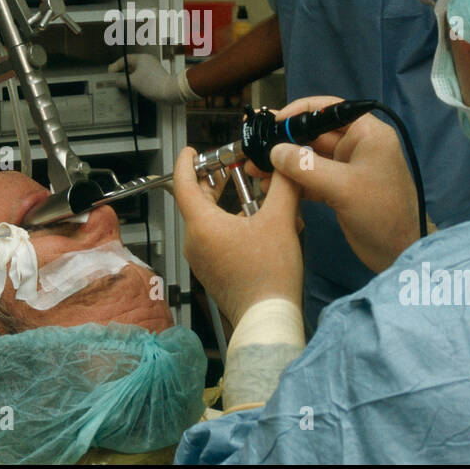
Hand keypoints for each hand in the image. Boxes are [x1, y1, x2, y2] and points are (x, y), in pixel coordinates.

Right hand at [108, 55, 199, 103]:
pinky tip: (132, 89)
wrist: (170, 92)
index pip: (125, 59)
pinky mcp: (156, 77)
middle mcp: (147, 61)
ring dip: (129, 78)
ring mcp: (152, 69)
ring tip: (121, 85)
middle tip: (114, 79)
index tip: (110, 74)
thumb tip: (118, 81)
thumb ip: (122, 81)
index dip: (116, 66)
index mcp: (141, 58)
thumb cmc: (151, 84)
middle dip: (122, 72)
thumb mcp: (133, 82)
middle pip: (130, 65)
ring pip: (136, 72)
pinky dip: (136, 82)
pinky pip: (142, 77)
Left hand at [173, 146, 302, 325]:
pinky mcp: (211, 270)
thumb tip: (287, 164)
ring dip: (224, 203)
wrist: (267, 318)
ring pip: (206, 220)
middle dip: (211, 180)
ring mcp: (200, 258)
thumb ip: (284, 185)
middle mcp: (194, 241)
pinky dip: (227, 223)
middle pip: (195, 201)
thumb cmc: (269, 274)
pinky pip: (213, 238)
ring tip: (250, 194)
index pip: (182, 184)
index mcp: (201, 225)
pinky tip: (253, 223)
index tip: (190, 150)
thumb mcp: (281, 220)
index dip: (185, 162)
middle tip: (229, 166)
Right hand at [258, 96, 420, 273]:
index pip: (329, 109)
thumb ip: (306, 166)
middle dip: (284, 142)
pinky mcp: (339, 188)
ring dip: (284, 164)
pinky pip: (311, 177)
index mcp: (366, 134)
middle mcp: (357, 146)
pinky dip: (292, 181)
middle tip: (255, 151)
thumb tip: (275, 152)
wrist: (400, 253)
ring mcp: (347, 168)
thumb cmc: (381, 213)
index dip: (299, 111)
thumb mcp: (343, 187)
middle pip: (314, 134)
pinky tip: (271, 187)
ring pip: (309, 158)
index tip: (273, 122)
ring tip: (256, 172)